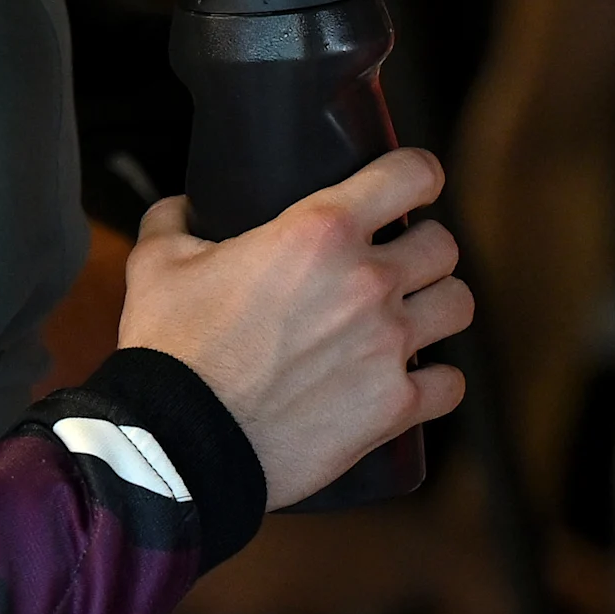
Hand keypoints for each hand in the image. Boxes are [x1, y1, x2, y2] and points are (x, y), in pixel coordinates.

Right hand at [117, 147, 473, 507]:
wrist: (183, 438)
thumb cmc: (170, 347)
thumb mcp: (157, 263)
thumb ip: (173, 220)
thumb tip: (183, 206)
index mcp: (318, 232)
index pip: (409, 175)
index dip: (418, 174)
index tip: (412, 186)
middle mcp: (367, 282)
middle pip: (442, 245)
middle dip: (421, 248)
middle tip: (394, 262)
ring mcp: (389, 345)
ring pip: (458, 305)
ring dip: (436, 306)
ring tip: (410, 316)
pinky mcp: (395, 406)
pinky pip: (450, 383)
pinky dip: (434, 380)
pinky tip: (409, 378)